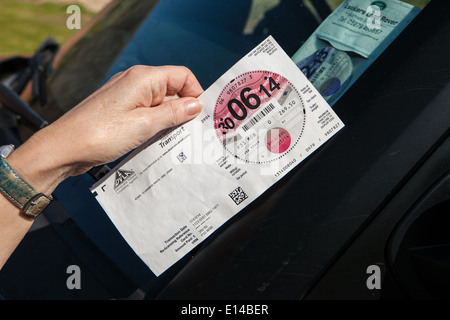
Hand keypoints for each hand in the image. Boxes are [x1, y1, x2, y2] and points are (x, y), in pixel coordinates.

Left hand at [7, 65, 203, 193]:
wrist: (63, 148)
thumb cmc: (99, 134)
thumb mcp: (144, 125)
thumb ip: (173, 113)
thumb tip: (196, 105)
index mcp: (143, 78)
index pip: (182, 76)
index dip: (195, 93)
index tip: (200, 116)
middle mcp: (135, 82)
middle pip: (172, 90)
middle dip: (184, 109)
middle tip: (191, 133)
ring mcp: (127, 97)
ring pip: (160, 104)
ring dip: (170, 120)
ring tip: (174, 140)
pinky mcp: (121, 111)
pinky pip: (147, 114)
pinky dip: (156, 125)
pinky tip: (157, 141)